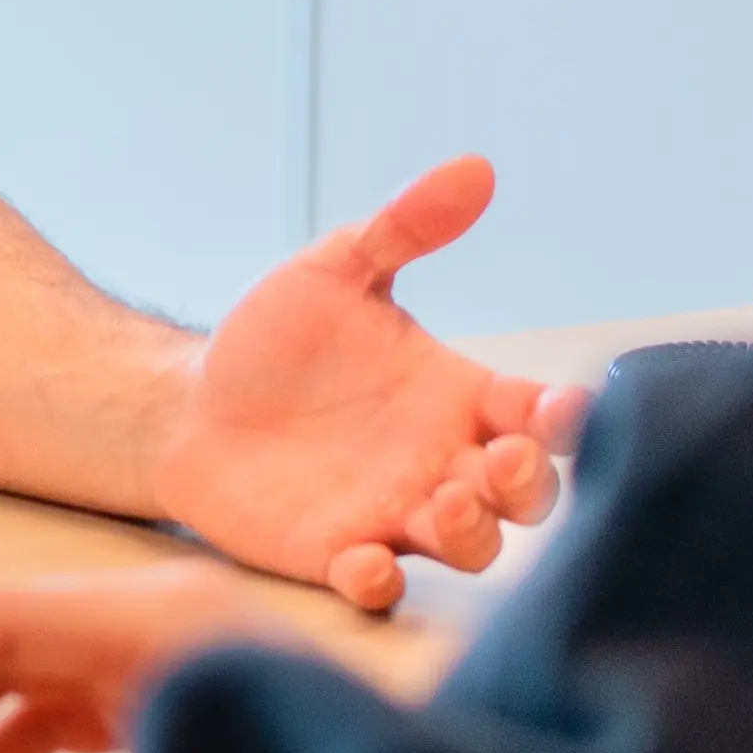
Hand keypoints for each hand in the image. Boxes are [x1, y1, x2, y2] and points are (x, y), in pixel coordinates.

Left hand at [151, 158, 595, 610]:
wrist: (189, 401)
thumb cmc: (277, 338)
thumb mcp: (337, 269)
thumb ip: (405, 226)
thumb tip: (474, 168)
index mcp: (457, 396)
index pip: (536, 415)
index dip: (563, 419)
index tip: (561, 408)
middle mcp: (442, 462)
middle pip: (523, 494)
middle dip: (530, 486)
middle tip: (505, 461)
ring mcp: (394, 514)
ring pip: (469, 546)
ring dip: (471, 534)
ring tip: (445, 504)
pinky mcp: (335, 553)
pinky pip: (375, 585)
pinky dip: (377, 581)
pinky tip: (364, 562)